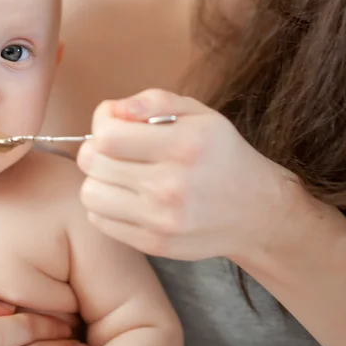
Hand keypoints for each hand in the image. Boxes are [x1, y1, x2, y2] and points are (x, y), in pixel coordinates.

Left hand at [77, 89, 298, 261]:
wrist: (255, 212)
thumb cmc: (220, 154)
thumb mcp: (199, 113)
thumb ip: (154, 101)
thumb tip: (114, 109)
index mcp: (183, 145)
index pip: (107, 135)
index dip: (101, 121)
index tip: (113, 119)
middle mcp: (170, 186)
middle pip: (92, 162)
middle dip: (96, 146)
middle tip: (115, 146)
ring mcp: (160, 220)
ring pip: (89, 193)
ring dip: (98, 177)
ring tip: (119, 172)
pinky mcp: (153, 244)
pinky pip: (99, 220)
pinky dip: (105, 204)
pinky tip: (126, 195)